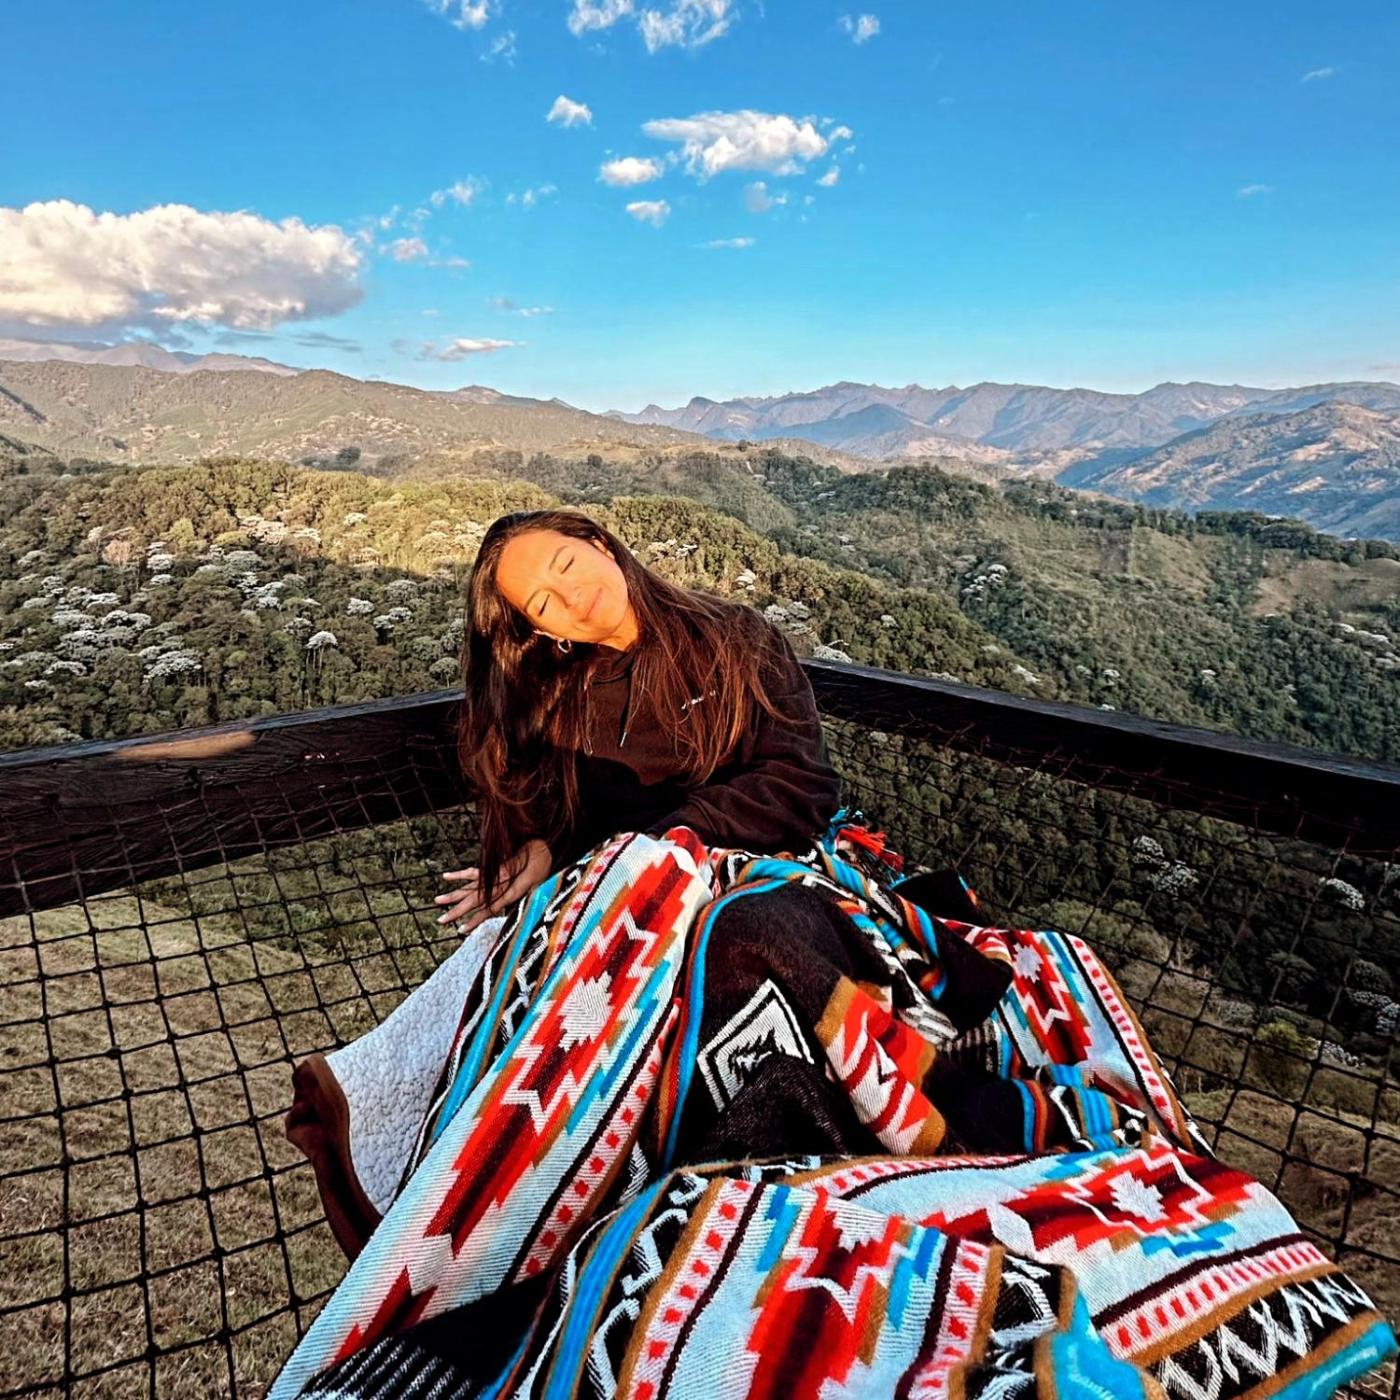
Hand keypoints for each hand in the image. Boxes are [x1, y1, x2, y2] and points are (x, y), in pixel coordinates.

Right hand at [434, 839, 552, 934]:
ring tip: (436, 901)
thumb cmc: (544, 867)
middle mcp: (498, 882)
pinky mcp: (493, 866)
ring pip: (470, 885)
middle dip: (457, 910)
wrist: (542, 843)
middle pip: (474, 898)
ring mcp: (493, 873)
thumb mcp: (541, 886)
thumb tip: (519, 915)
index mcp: (511, 889)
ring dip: (453, 894)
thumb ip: (527, 899)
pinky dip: (460, 875)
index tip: (461, 930)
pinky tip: (446, 877)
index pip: (490, 908)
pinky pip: (474, 872)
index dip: (475, 920)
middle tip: (440, 921)